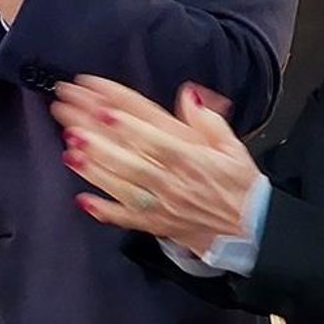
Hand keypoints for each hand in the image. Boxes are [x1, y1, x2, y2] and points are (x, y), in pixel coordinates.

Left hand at [52, 77, 259, 253]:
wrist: (254, 229)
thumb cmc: (240, 184)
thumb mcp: (231, 145)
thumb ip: (207, 119)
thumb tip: (188, 94)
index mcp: (191, 156)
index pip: (155, 135)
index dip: (128, 122)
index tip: (103, 106)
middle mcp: (174, 180)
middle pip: (129, 155)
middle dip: (97, 136)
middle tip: (69, 119)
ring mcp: (163, 204)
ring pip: (124, 185)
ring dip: (95, 168)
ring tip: (70, 150)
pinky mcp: (157, 225)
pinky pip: (128, 219)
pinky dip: (105, 211)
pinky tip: (82, 199)